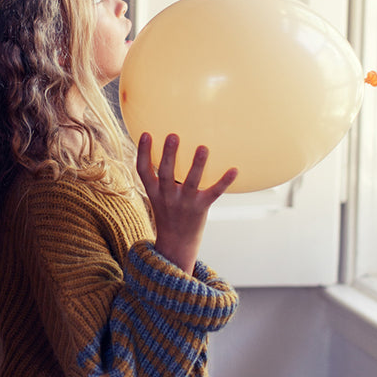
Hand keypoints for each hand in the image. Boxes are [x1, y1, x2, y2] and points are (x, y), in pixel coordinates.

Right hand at [136, 133, 237, 272]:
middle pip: (166, 173)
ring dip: (197, 165)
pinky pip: (213, 193)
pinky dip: (224, 182)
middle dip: (169, 154)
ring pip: (190, 182)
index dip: (142, 152)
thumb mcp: (158, 196)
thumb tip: (167, 147)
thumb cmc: (169, 212)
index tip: (145, 134)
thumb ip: (161, 176)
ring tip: (202, 147)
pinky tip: (234, 169)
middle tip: (173, 135)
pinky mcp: (201, 208)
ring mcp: (184, 203)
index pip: (143, 171)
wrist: (176, 242)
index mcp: (154, 192)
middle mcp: (167, 196)